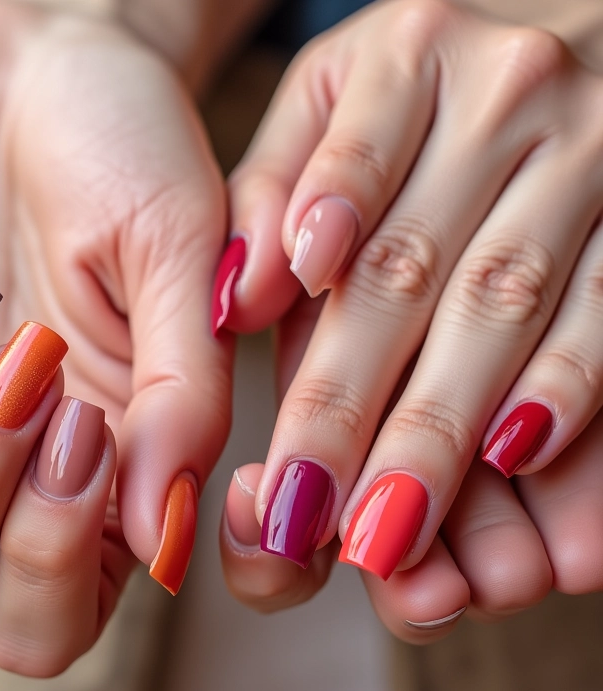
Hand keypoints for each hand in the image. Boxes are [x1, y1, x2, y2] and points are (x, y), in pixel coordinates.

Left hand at [0, 0, 231, 671]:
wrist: (38, 68)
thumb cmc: (130, 160)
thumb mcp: (183, 269)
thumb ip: (185, 405)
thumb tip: (166, 538)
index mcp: (104, 478)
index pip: (54, 616)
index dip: (54, 550)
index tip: (82, 416)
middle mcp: (6, 477)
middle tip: (19, 374)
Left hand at [213, 0, 602, 583]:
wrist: (562, 11)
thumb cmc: (425, 82)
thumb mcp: (332, 92)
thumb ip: (277, 186)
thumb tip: (239, 297)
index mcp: (409, 57)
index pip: (348, 197)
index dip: (317, 307)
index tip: (271, 394)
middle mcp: (508, 96)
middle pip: (415, 277)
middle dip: (361, 409)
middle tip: (314, 516)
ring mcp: (595, 145)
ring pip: (509, 306)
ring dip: (451, 424)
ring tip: (398, 523)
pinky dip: (573, 382)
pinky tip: (522, 454)